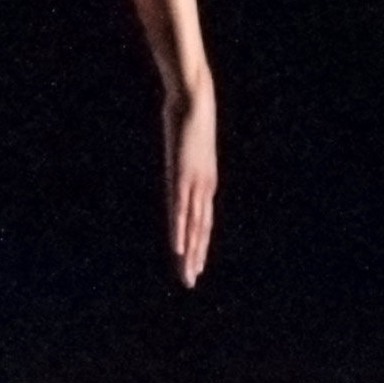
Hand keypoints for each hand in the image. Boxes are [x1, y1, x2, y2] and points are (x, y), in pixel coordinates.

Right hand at [162, 83, 216, 287]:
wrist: (196, 100)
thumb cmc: (189, 116)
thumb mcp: (186, 141)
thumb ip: (182, 153)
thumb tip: (178, 148)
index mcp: (205, 182)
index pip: (203, 222)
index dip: (199, 245)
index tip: (194, 265)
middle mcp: (204, 188)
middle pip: (201, 231)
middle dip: (195, 258)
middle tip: (190, 281)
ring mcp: (195, 184)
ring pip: (194, 227)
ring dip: (190, 253)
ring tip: (187, 274)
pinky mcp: (183, 178)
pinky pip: (181, 211)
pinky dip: (180, 232)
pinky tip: (178, 249)